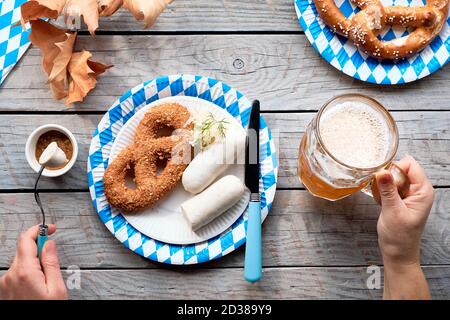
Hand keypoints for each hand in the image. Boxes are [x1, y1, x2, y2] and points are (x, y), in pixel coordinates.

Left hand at [0, 224, 67, 299]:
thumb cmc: (46, 311)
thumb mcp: (56, 289)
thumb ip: (51, 263)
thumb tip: (49, 244)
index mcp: (24, 272)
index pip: (26, 239)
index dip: (39, 230)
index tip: (50, 228)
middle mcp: (10, 275)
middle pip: (23, 250)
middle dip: (38, 250)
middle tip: (52, 259)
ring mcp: (4, 283)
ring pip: (20, 262)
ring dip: (33, 264)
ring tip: (45, 281)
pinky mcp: (3, 289)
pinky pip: (16, 273)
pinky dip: (27, 273)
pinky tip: (36, 286)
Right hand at [374, 156, 433, 298]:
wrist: (397, 252)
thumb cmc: (399, 237)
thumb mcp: (392, 212)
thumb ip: (388, 190)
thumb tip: (383, 171)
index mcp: (423, 191)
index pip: (410, 165)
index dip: (395, 168)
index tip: (384, 179)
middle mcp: (419, 190)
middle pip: (402, 169)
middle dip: (388, 176)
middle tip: (381, 191)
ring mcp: (410, 194)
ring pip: (394, 177)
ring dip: (384, 184)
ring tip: (382, 199)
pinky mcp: (401, 198)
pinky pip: (390, 186)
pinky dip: (382, 190)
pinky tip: (381, 202)